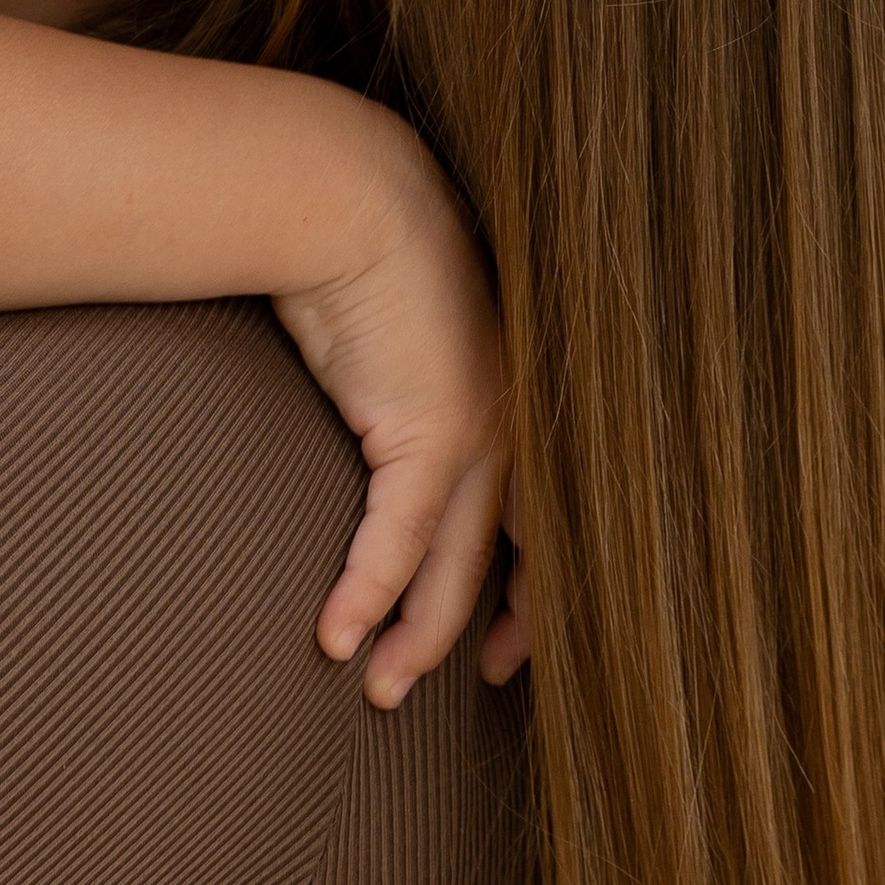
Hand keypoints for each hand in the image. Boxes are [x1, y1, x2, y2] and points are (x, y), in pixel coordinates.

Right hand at [274, 141, 516, 707]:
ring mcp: (480, 432)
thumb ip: (409, 389)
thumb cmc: (360, 252)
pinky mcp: (428, 434)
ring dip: (416, 637)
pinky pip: (399, 540)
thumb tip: (381, 421)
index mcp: (518, 400)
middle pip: (524, 559)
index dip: (537, 593)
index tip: (511, 646)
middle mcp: (516, 422)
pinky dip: (367, 593)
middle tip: (484, 685)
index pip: (547, 520)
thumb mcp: (404, 335)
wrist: (344, 197)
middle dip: (503, 634)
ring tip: (380, 688)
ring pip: (458, 569)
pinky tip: (338, 634)